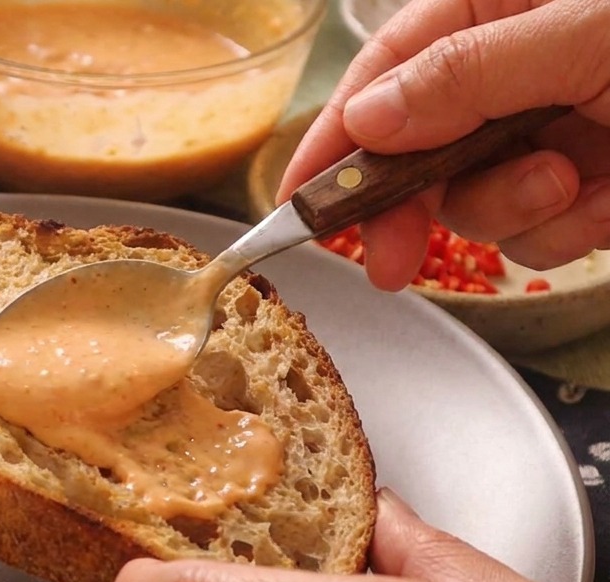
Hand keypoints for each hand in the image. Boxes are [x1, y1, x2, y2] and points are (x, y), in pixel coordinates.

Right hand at [277, 0, 609, 290]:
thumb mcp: (584, 35)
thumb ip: (467, 74)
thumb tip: (365, 119)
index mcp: (500, 7)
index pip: (390, 65)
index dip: (338, 133)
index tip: (298, 198)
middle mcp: (513, 74)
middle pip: (414, 150)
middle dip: (410, 204)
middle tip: (389, 260)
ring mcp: (545, 136)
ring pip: (470, 203)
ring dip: (512, 209)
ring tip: (569, 183)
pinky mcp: (580, 191)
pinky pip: (531, 236)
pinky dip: (566, 233)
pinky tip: (609, 203)